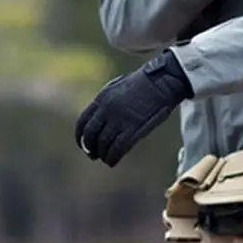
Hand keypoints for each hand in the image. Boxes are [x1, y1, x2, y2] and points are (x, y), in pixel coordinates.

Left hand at [75, 50, 192, 167]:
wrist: (161, 81)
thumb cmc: (143, 82)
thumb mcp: (118, 87)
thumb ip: (106, 102)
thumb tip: (100, 118)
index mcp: (102, 99)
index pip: (82, 123)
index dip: (80, 137)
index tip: (84, 144)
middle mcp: (106, 111)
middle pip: (90, 136)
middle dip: (90, 148)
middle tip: (93, 154)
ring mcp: (119, 120)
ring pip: (103, 145)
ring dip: (102, 154)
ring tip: (106, 158)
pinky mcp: (133, 129)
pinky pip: (117, 149)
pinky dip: (113, 157)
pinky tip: (113, 161)